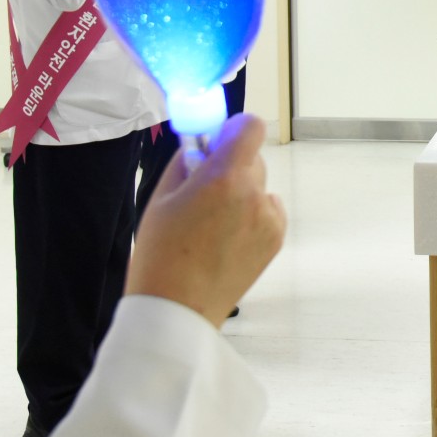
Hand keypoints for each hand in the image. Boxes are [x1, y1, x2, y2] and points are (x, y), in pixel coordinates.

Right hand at [127, 113, 285, 327]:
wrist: (178, 310)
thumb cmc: (161, 255)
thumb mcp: (161, 198)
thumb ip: (186, 162)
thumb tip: (202, 143)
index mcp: (224, 177)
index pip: (250, 127)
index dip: (233, 130)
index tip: (217, 143)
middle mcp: (254, 193)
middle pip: (252, 158)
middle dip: (231, 165)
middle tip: (203, 190)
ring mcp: (268, 218)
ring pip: (259, 186)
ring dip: (241, 192)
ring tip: (212, 224)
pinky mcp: (275, 239)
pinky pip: (267, 210)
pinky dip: (252, 215)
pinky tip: (226, 239)